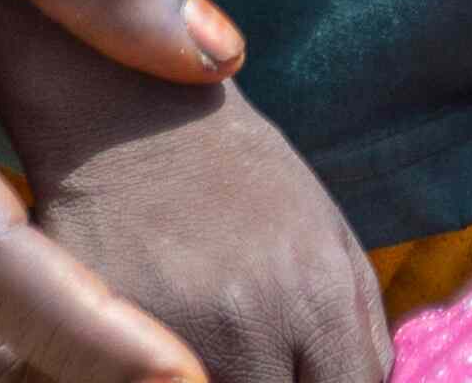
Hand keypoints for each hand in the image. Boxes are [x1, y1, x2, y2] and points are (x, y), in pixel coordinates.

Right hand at [19, 80, 389, 382]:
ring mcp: (178, 338)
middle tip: (264, 360)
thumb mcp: (327, 232)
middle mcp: (255, 324)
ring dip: (225, 380)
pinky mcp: (111, 338)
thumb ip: (359, 321)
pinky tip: (166, 350)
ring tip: (218, 348)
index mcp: (320, 294)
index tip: (314, 375)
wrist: (134, 114)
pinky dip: (166, 376)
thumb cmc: (240, 173)